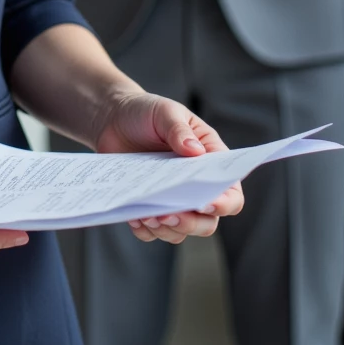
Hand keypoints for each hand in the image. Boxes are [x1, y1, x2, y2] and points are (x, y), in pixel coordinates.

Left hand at [94, 88, 243, 244]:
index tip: (205, 203)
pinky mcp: (148, 208)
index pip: (230, 193)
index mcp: (209, 162)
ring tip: (147, 215)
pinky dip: (145, 230)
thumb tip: (194, 151)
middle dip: (190, 224)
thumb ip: (179, 129)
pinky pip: (151, 232)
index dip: (224, 203)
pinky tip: (134, 217)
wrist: (113, 119)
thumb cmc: (147, 113)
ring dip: (166, 230)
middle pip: (207, 222)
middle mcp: (194, 188)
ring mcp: (171, 201)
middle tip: (168, 215)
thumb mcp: (166, 112)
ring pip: (180, 232)